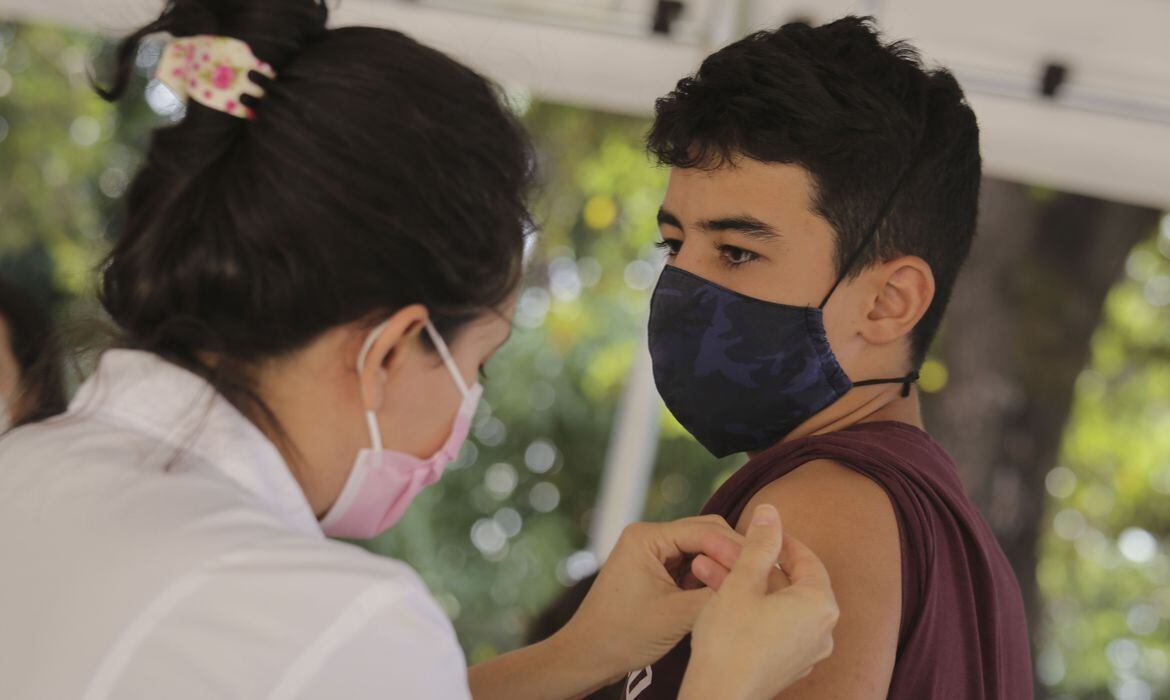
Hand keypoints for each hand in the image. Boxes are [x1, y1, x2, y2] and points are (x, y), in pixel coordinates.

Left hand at [553, 515, 743, 682]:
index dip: (735, 548)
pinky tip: (726, 592)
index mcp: (647, 536)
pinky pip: (691, 566)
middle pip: (706, 534)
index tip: (762, 567)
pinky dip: (708, 577)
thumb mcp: (677, 615)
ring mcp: (652, 553)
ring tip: (749, 585)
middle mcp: (648, 537)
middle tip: (763, 575)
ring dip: (722, 566)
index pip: (705, 530)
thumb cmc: (623, 635)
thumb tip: (753, 579)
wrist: (588, 656)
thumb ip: (715, 593)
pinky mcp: (656, 570)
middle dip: (732, 555)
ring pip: (702, 550)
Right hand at [680, 505, 838, 699]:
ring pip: (776, 604)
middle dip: (750, 562)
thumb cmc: (731, 641)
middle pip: (788, 582)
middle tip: (721, 549)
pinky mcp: (788, 666)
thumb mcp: (742, 582)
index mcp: (820, 605)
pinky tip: (718, 599)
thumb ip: (760, 544)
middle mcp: (823, 630)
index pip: (805, 558)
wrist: (719, 698)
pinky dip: (750, 609)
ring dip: (743, 584)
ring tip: (706, 570)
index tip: (753, 529)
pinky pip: (773, 626)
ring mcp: (807, 652)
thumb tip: (771, 511)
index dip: (777, 539)